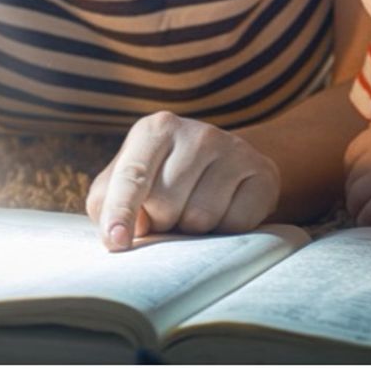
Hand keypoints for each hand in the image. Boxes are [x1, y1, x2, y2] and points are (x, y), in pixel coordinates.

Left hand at [84, 112, 281, 251]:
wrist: (222, 166)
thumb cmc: (161, 180)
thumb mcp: (124, 184)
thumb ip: (107, 204)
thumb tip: (120, 234)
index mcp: (155, 130)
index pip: (133, 176)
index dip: (122, 211)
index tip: (117, 241)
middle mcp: (196, 132)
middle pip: (166, 203)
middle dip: (162, 222)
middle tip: (169, 214)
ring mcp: (234, 149)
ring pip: (201, 217)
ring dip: (192, 230)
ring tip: (194, 212)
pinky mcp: (263, 172)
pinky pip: (236, 224)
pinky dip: (225, 231)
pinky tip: (223, 212)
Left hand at [344, 113, 370, 226]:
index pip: (350, 157)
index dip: (355, 173)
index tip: (363, 184)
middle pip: (351, 180)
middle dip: (355, 194)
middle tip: (363, 207)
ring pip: (355, 200)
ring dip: (360, 211)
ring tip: (369, 220)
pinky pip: (369, 215)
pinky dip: (370, 223)